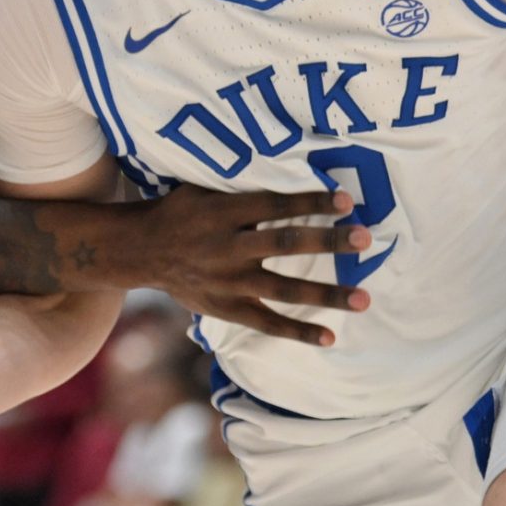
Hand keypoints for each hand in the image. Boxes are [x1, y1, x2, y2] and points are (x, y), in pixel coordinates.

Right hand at [122, 186, 372, 345]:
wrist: (141, 251)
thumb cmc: (181, 212)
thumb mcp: (204, 189)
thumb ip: (241, 188)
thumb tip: (288, 169)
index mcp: (224, 212)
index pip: (276, 206)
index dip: (311, 203)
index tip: (346, 201)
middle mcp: (229, 247)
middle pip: (286, 243)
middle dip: (328, 241)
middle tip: (364, 239)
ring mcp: (230, 282)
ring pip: (285, 288)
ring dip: (327, 294)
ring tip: (364, 298)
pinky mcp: (228, 308)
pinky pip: (268, 322)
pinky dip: (299, 331)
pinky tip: (331, 336)